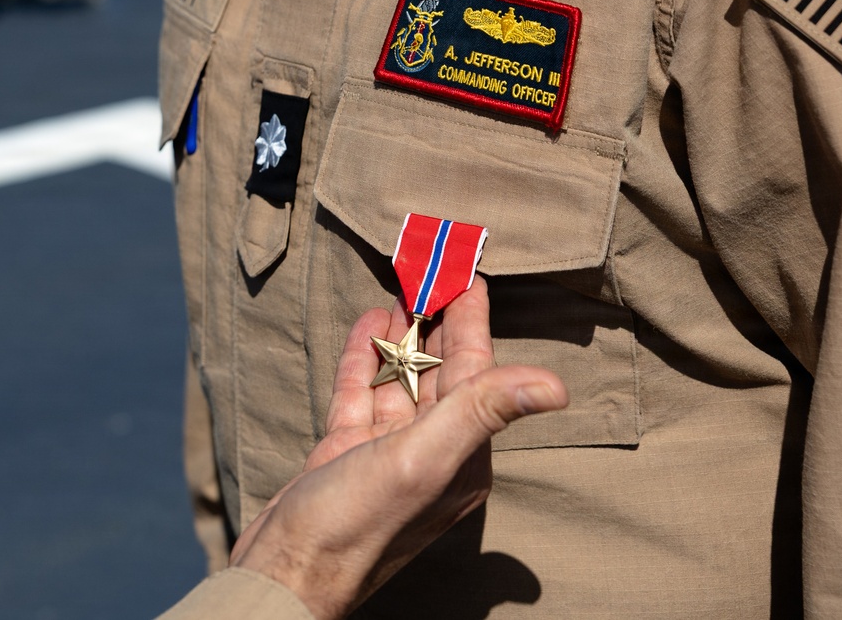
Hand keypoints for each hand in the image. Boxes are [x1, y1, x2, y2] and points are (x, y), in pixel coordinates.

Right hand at [229, 278, 567, 618]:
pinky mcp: (348, 451)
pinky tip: (367, 325)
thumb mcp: (423, 460)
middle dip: (438, 321)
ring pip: (400, 379)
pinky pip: (362, 394)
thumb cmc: (355, 523)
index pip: (476, 375)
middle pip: (439, 372)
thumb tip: (558, 387)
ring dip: (401, 335)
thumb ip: (481, 413)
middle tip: (435, 270)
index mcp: (460, 457)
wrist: (284, 571)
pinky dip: (364, 359)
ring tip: (402, 288)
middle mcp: (430, 452)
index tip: (471, 278)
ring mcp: (386, 452)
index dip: (473, 323)